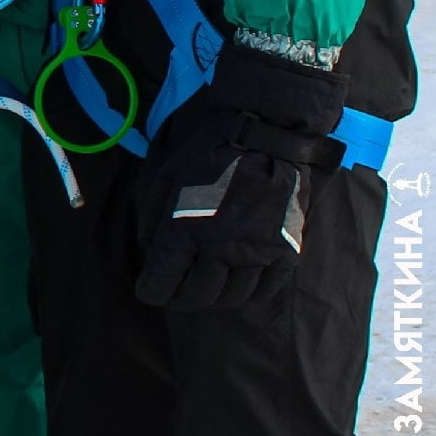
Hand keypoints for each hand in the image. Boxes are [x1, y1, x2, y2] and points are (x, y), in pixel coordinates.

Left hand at [135, 44, 346, 311]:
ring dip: (215, 297)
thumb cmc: (207, 155)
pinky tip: (240, 281)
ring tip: (208, 287)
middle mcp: (219, 250)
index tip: (149, 291)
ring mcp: (255, 254)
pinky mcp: (286, 253)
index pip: (161, 284)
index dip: (151, 292)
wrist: (264, 136)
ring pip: (232, 297)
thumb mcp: (164, 180)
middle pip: (197, 296)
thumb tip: (151, 252)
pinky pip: (267, 289)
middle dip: (181, 299)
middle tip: (177, 293)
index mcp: (182, 232)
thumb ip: (153, 220)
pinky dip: (250, 292)